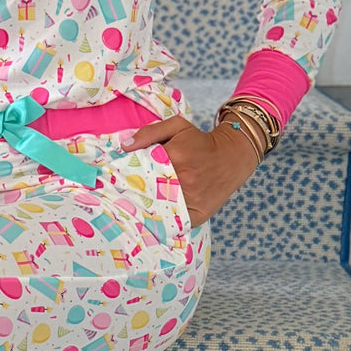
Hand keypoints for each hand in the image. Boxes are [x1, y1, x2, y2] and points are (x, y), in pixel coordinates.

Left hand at [120, 114, 259, 227]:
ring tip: (133, 209)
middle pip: (148, 192)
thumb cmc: (200, 141)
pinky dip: (163, 222)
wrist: (232, 157)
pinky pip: (174, 223)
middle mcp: (184, 180)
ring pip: (159, 210)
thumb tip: (124, 147)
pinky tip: (154, 218)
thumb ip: (149, 133)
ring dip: (146, 210)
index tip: (118, 180)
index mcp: (176, 157)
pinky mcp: (198, 215)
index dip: (128, 175)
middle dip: (134, 194)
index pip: (141, 169)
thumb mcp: (177, 126)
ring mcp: (192, 200)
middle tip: (120, 197)